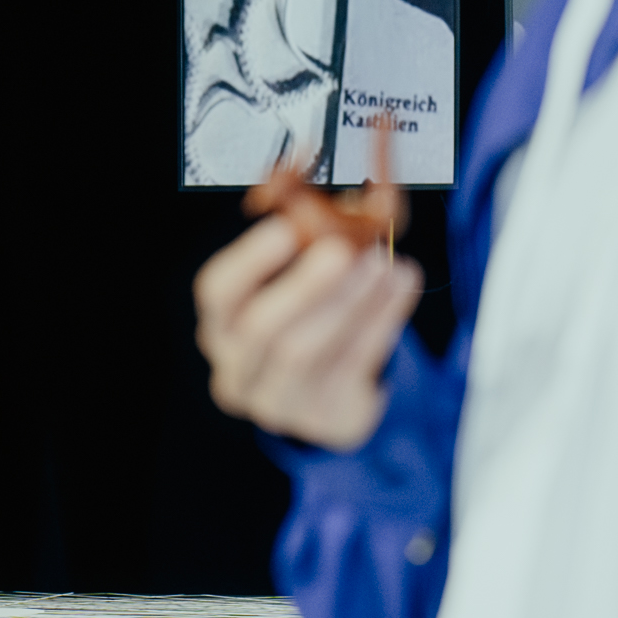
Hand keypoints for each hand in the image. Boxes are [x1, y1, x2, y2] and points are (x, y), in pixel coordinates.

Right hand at [194, 217, 418, 450]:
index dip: (250, 261)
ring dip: (348, 303)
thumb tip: (341, 201)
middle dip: (305, 286)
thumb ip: (308, 243)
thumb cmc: (305, 319)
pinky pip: (351, 367)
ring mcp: (277, 401)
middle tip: (343, 250)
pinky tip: (400, 288)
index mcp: (220, 325)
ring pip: (306, 353)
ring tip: (382, 265)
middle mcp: (237, 368)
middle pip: (261, 330)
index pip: (218, 293)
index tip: (286, 229)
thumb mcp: (295, 281)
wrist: (325, 391)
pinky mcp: (323, 417)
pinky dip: (379, 323)